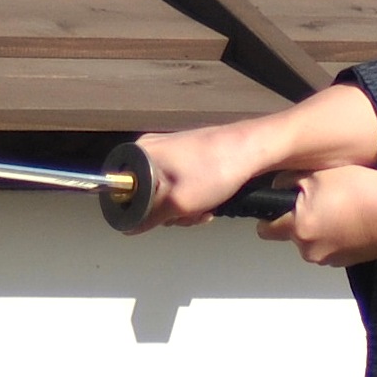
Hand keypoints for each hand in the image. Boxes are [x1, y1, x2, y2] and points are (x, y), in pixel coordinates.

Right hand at [130, 122, 283, 228]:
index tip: (160, 217)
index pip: (122, 190)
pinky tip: (209, 202)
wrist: (254, 149)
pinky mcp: (186, 156)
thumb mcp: (178, 203)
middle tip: (187, 212)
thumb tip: (129, 226)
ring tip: (203, 207)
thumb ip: (149, 218)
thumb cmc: (219, 166)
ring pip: (165, 193)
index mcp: (141, 153)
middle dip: (168, 212)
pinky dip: (193, 198)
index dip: (139, 210)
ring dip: (184, 208)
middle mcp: (152, 149)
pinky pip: (179, 186)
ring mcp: (170, 151)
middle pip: (145, 194)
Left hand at [259, 165, 376, 266]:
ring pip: (310, 240)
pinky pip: (329, 247)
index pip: (264, 229)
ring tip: (341, 206)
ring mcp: (328, 259)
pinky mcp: (345, 262)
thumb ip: (288, 182)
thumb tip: (276, 188)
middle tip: (321, 198)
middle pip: (290, 234)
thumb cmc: (365, 190)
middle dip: (299, 218)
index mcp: (298, 227)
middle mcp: (309, 249)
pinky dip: (335, 235)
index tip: (281, 204)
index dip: (271, 214)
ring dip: (318, 227)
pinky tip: (351, 219)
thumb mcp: (319, 174)